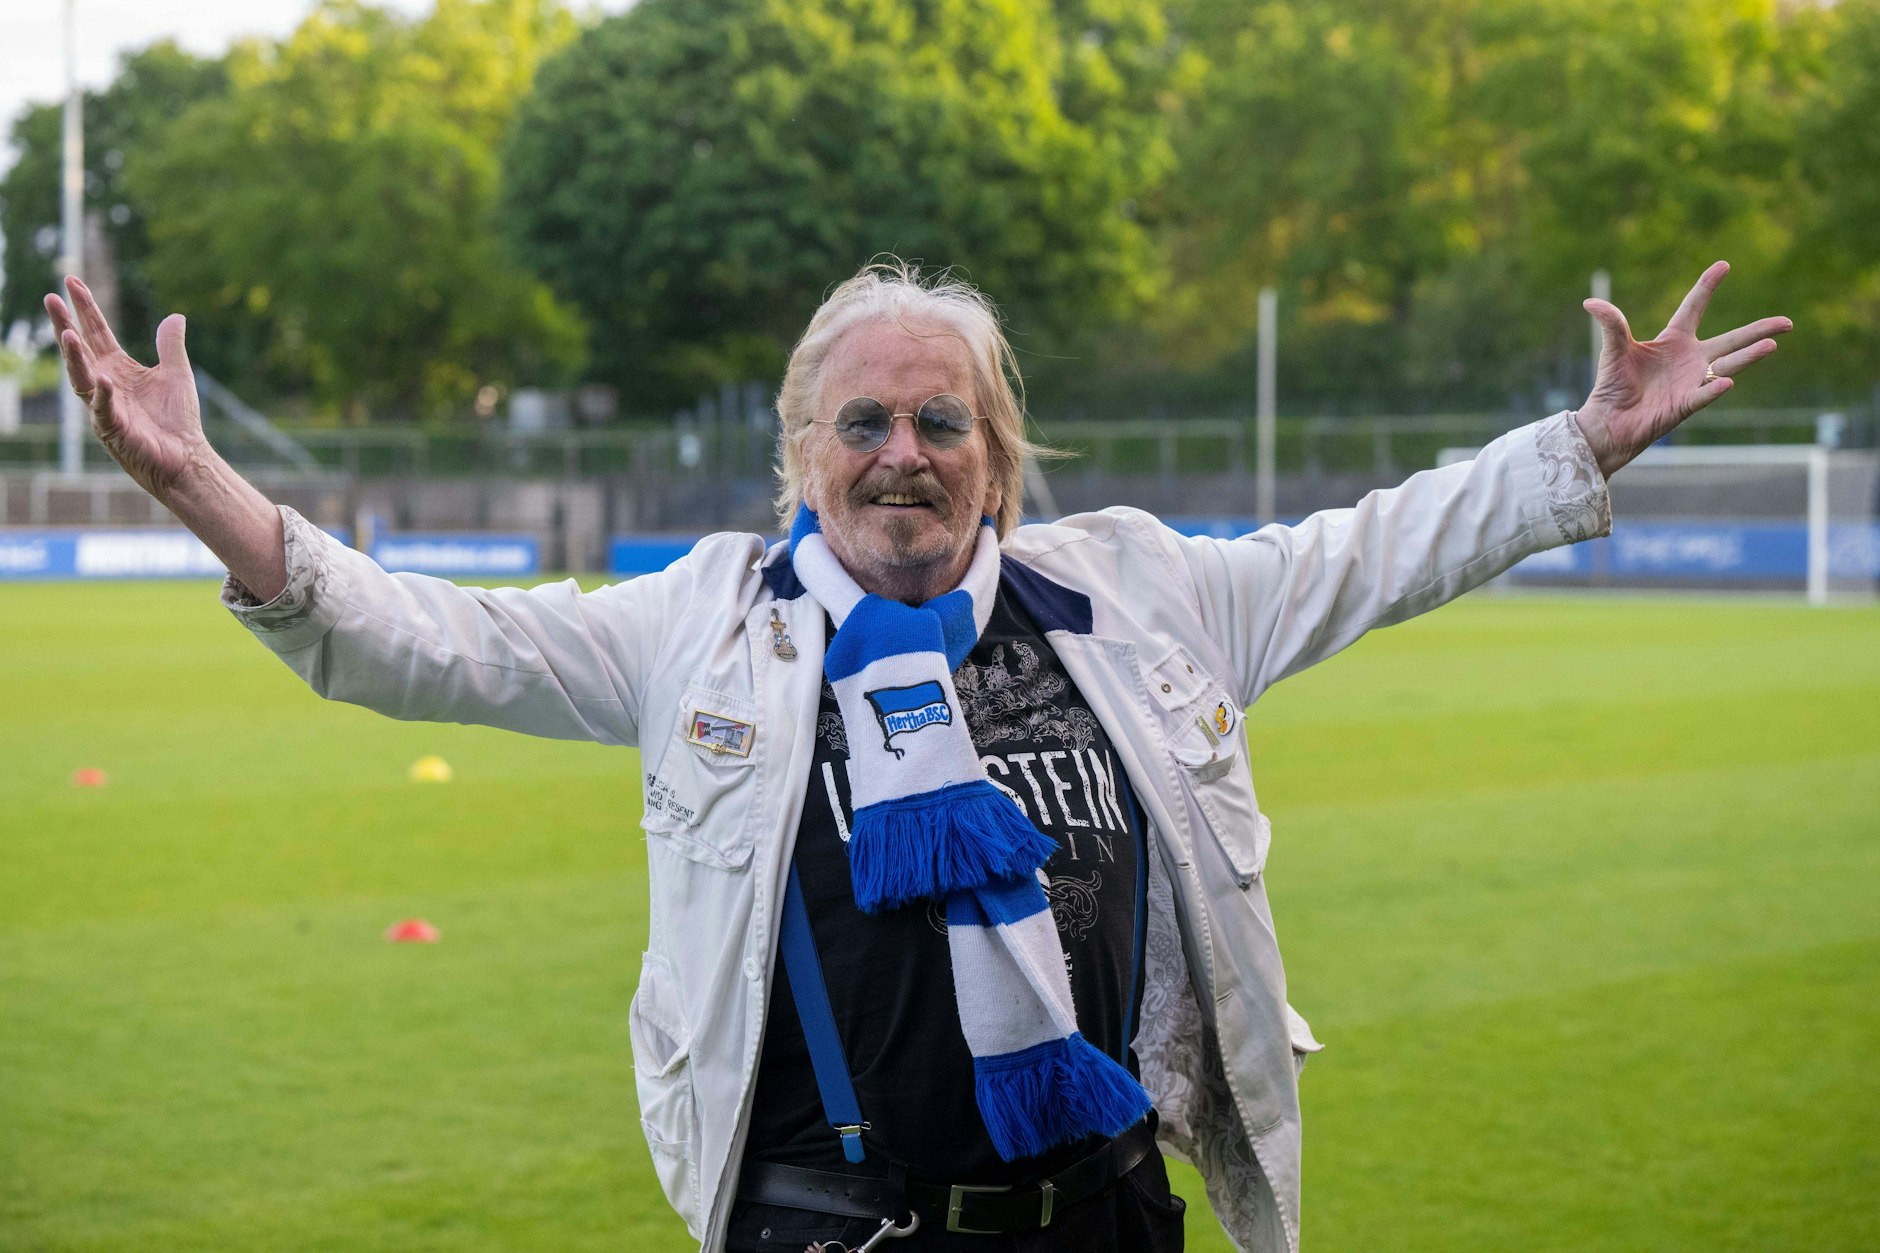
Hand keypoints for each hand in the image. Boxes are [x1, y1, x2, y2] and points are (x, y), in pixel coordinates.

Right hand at [44, 276, 211, 499]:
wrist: (186, 456)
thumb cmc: (177, 419)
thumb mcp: (177, 373)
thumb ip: (171, 345)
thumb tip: (176, 316)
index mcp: (118, 368)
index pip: (97, 332)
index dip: (85, 307)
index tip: (71, 281)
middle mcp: (105, 382)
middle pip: (80, 349)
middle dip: (65, 324)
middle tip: (50, 298)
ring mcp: (105, 405)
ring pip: (81, 377)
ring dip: (74, 357)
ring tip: (68, 333)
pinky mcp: (113, 429)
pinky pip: (103, 409)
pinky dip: (103, 395)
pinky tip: (103, 380)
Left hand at [1575, 261, 1792, 477]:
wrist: (1608, 422)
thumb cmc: (1613, 386)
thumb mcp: (1614, 350)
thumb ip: (1611, 325)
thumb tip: (1590, 302)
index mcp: (1673, 341)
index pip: (1693, 308)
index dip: (1707, 287)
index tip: (1724, 264)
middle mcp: (1690, 359)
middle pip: (1731, 340)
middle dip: (1759, 330)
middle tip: (1787, 322)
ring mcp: (1692, 382)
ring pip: (1728, 366)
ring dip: (1749, 356)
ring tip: (1773, 344)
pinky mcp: (1685, 405)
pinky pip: (1703, 395)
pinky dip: (1713, 389)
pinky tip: (1726, 382)